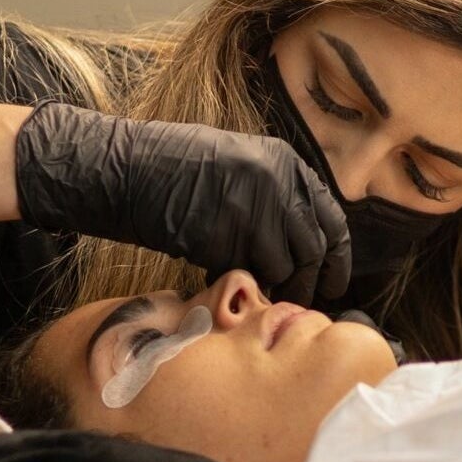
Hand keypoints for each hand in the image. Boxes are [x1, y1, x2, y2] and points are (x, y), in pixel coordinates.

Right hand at [10, 102, 351, 301]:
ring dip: (274, 287)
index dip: (335, 257)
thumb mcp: (239, 162)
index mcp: (285, 163)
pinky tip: (225, 282)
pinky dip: (241, 284)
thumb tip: (299, 234)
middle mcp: (276, 185)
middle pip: (312, 250)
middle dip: (310, 282)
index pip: (330, 219)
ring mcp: (252, 211)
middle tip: (302, 300)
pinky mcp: (225, 237)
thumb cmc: (174, 166)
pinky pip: (246, 274)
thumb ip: (275, 192)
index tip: (333, 280)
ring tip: (260, 293)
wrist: (125, 168)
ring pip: (282, 268)